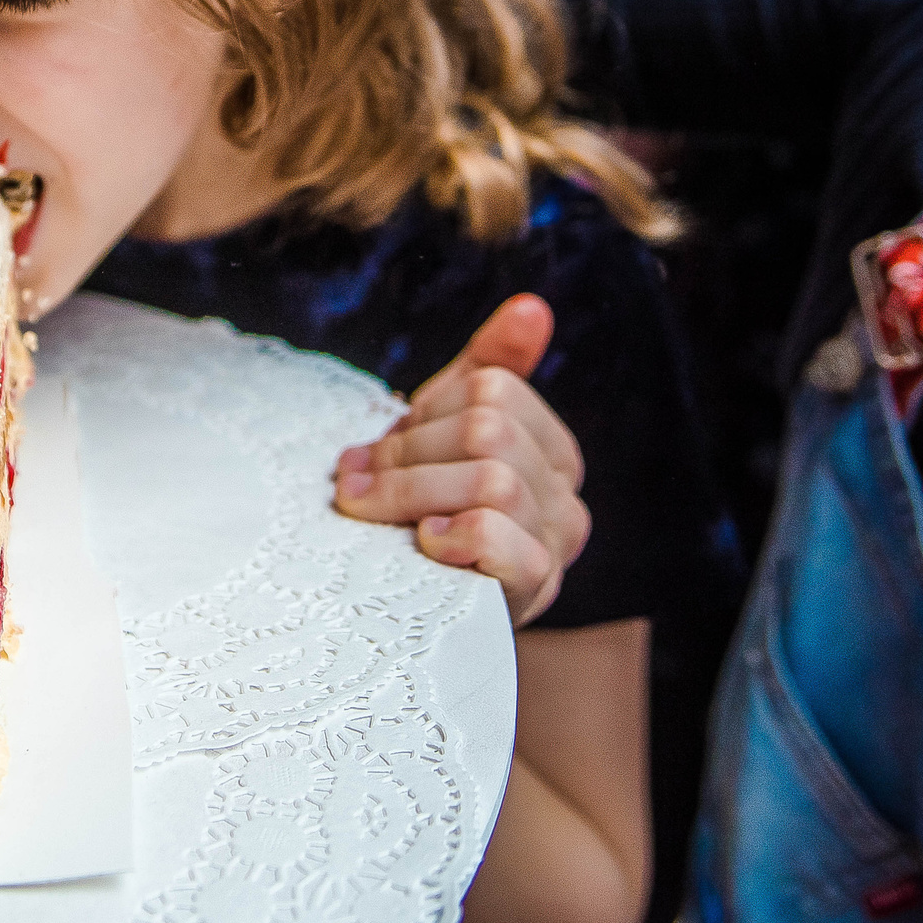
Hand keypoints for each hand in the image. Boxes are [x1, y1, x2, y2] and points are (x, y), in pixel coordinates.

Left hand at [332, 294, 589, 624]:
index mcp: (552, 447)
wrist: (419, 617)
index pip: (492, 389)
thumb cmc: (429, 513)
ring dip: (410, 493)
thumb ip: (489, 367)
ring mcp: (556, 542)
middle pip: (487, 431)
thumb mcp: (447, 435)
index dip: (423, 413)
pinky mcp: (534, 587)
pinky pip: (500, 537)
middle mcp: (567, 493)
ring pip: (491, 480)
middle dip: (405, 455)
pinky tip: (424, 545)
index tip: (384, 447)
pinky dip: (453, 535)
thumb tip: (535, 306)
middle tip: (355, 485)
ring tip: (370, 513)